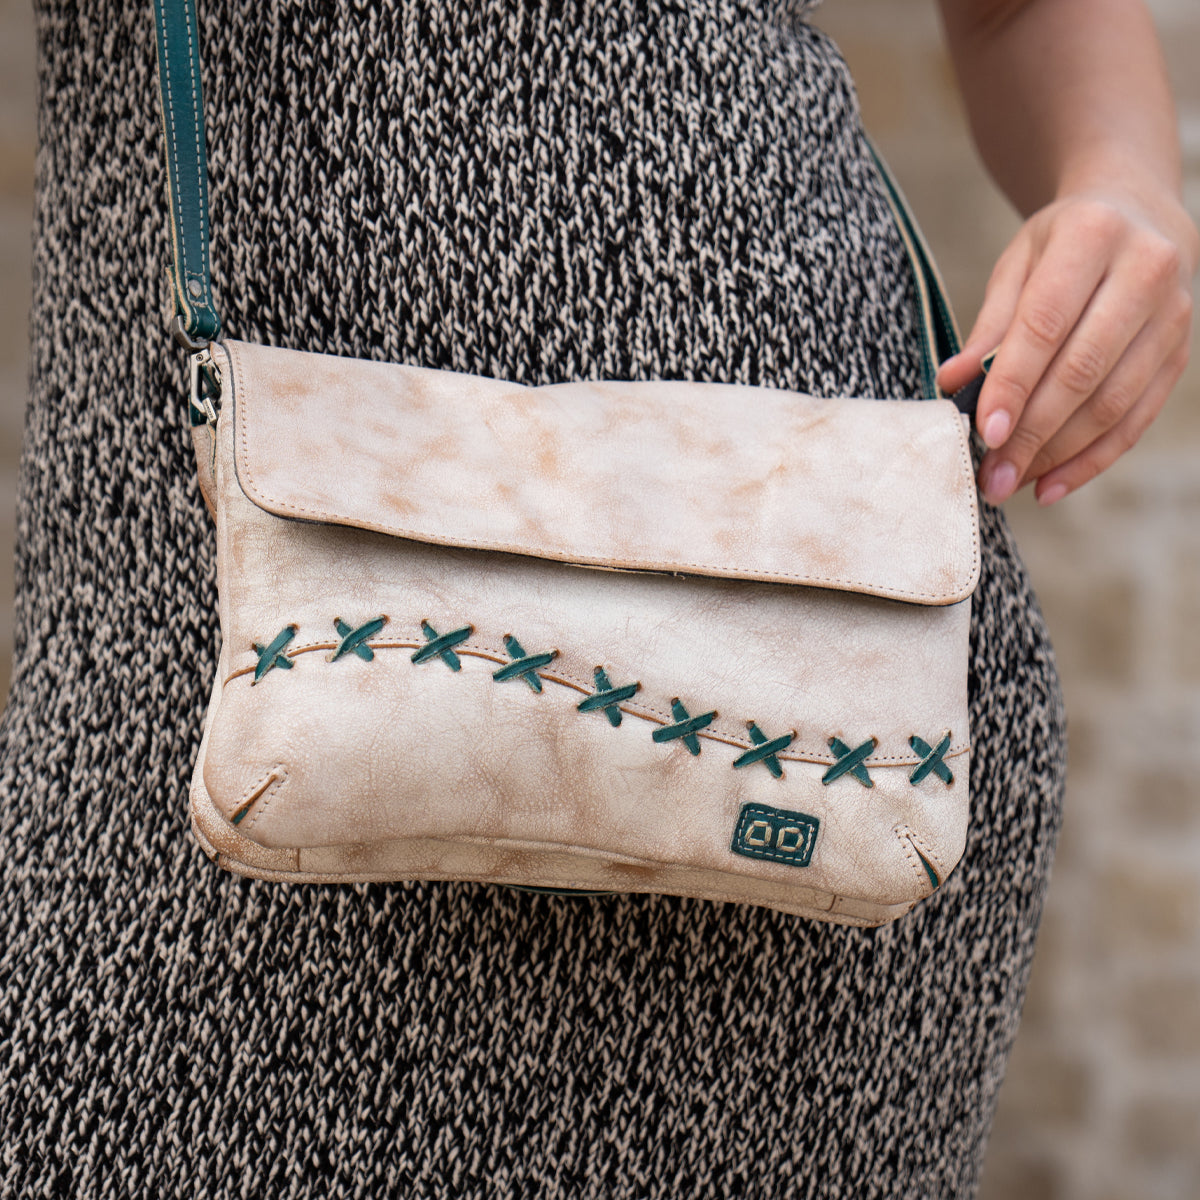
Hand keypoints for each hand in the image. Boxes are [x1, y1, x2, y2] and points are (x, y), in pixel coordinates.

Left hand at [935, 181, 1199, 506]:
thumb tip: (952, 382)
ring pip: (1112, 403)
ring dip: (1057, 454)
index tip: (983, 432)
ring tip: (1009, 483)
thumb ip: (989, 327)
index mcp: (1093, 236)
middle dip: (1031, 433)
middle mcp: (1145, 271)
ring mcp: (1173, 316)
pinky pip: (1135, 420)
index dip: (1013, 384)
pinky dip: (1091, 460)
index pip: (1046, 324)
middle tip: (990, 476)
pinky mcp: (1180, 354)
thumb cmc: (1061, 246)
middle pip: (1082, 371)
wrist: (1137, 215)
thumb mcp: (1017, 266)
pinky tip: (1050, 486)